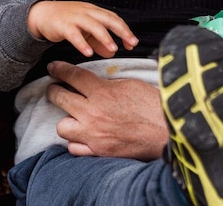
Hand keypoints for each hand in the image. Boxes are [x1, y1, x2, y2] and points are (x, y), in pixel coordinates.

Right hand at [28, 1, 137, 57]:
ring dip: (104, 37)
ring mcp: (74, 17)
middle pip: (108, 19)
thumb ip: (98, 41)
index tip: (133, 43)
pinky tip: (88, 53)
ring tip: (113, 49)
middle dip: (121, 31)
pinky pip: (74, 34)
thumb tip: (112, 52)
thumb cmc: (65, 21)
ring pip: (93, 25)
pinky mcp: (62, 25)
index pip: (113, 18)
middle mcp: (86, 11)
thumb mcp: (84, 30)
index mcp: (93, 11)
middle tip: (131, 43)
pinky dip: (82, 43)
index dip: (125, 30)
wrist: (41, 14)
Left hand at [45, 60, 166, 159]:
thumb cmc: (154, 106)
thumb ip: (108, 84)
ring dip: (67, 120)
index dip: (59, 69)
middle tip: (56, 89)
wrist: (169, 134)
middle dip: (54, 91)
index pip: (72, 76)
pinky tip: (83, 136)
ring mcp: (94, 136)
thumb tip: (94, 83)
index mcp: (103, 92)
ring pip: (62, 127)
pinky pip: (74, 148)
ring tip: (75, 116)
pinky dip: (77, 142)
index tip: (53, 68)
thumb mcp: (130, 85)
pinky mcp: (99, 153)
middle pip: (59, 98)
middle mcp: (93, 114)